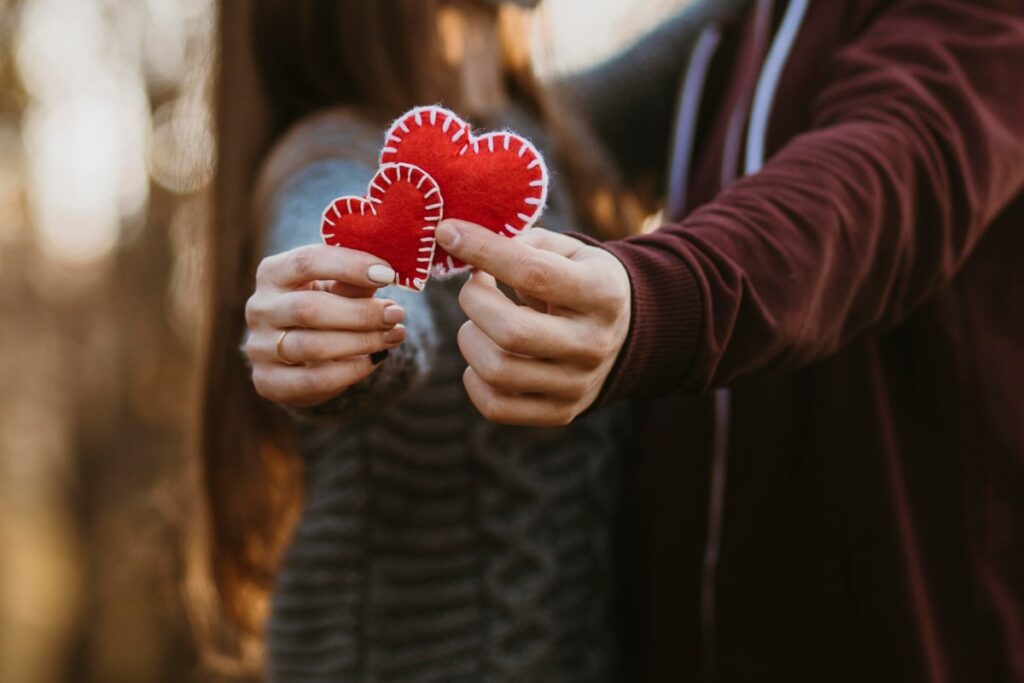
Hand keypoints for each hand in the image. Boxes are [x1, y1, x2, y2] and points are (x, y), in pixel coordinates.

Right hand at [244, 244, 405, 406]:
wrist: (297, 353)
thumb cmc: (323, 306)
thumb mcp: (337, 288)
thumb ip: (356, 282)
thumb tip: (385, 277)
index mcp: (272, 273)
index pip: (306, 261)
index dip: (350, 266)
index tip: (388, 275)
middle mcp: (259, 308)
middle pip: (309, 310)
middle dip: (360, 313)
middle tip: (396, 314)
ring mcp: (259, 347)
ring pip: (313, 347)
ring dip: (362, 342)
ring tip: (394, 336)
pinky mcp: (268, 381)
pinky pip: (315, 380)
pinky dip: (351, 371)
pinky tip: (375, 359)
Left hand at [436, 219, 630, 426]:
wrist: (625, 336)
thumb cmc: (581, 281)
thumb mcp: (568, 251)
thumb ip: (521, 243)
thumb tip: (463, 242)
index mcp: (601, 293)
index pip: (533, 273)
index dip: (483, 251)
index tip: (448, 232)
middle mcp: (593, 343)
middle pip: (511, 332)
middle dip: (473, 301)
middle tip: (474, 287)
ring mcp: (577, 384)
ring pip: (497, 371)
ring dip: (470, 339)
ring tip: (478, 323)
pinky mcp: (560, 412)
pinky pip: (496, 406)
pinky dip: (473, 379)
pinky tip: (483, 355)